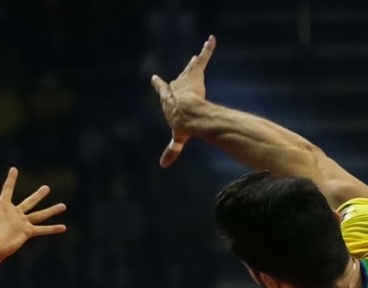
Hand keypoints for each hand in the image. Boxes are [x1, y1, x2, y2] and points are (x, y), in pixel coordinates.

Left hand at [0, 168, 67, 263]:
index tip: (14, 169)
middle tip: (47, 187)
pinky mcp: (26, 233)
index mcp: (3, 206)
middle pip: (29, 201)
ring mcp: (21, 223)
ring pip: (40, 214)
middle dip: (38, 195)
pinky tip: (63, 227)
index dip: (11, 179)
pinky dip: (52, 229)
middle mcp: (14, 213)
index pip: (8, 189)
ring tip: (63, 205)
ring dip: (51, 210)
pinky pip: (42, 229)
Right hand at [150, 35, 216, 167]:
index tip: (155, 78)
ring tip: (198, 56)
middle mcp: (176, 87)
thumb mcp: (177, 138)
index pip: (162, 90)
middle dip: (182, 74)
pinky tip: (212, 40)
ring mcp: (186, 79)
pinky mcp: (196, 74)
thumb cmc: (182, 126)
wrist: (189, 115)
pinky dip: (208, 49)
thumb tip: (163, 166)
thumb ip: (172, 150)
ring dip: (195, 62)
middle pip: (179, 79)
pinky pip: (203, 59)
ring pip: (191, 68)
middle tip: (184, 68)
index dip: (159, 85)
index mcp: (168, 100)